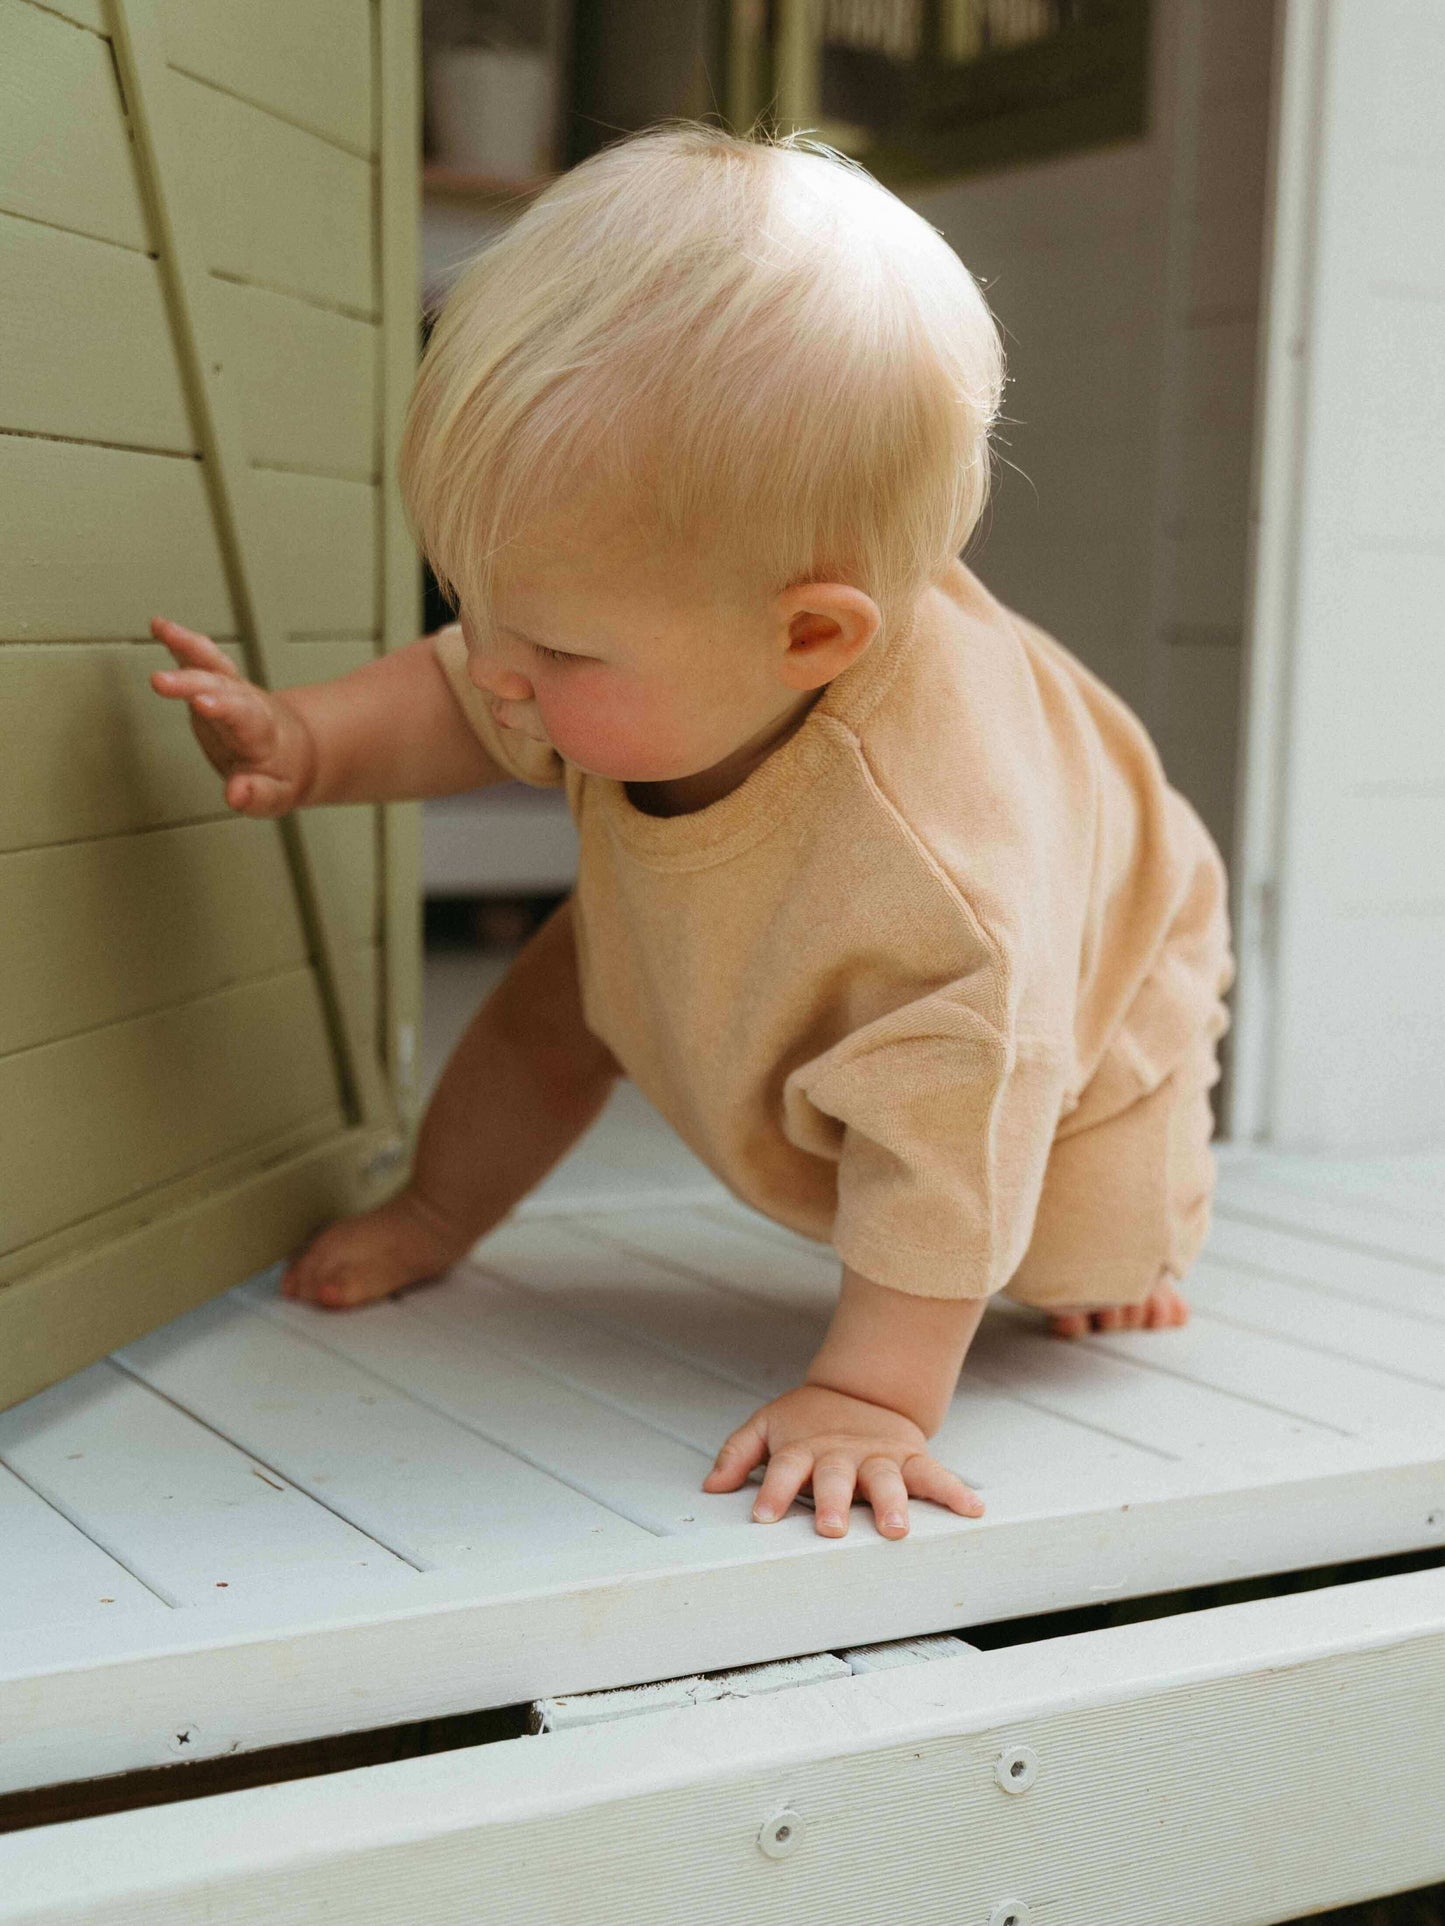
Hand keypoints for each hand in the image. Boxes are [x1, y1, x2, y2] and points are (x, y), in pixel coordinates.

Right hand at [148, 616, 316, 815]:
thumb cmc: (281, 774)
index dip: (224, 709)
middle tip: (160, 681)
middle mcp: (247, 704)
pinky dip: (182, 643)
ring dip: (189, 647)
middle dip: (192, 683)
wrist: (297, 750)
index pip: (243, 718)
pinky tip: (159, 625)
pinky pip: (201, 658)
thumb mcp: (277, 795)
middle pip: (221, 689)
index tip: (203, 703)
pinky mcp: (216, 684)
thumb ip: (257, 795)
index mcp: (260, 734)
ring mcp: (231, 690)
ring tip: (164, 629)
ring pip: (214, 664)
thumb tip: (235, 796)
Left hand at [702, 1383, 983, 1540]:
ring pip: (886, 1479)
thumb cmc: (810, 1420)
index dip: (773, 1491)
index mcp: (804, 1448)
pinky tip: (972, 1508)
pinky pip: (934, 1474)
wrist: (862, 1386)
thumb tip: (711, 1486)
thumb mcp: (768, 1426)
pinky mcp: (910, 1457)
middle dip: (832, 1502)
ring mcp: (878, 1456)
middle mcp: (841, 1454)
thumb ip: (739, 1454)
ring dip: (892, 1503)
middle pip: (836, 1478)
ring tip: (895, 1529)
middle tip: (830, 1528)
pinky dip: (954, 1491)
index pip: (784, 1469)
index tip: (763, 1516)